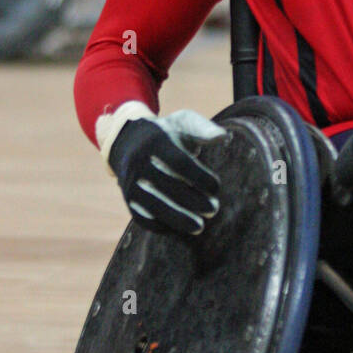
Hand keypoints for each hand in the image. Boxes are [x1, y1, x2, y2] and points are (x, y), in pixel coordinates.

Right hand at [108, 109, 225, 237]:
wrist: (129, 141)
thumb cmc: (167, 133)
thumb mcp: (184, 123)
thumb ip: (204, 130)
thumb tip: (224, 137)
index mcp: (157, 142)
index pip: (180, 163)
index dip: (200, 177)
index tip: (216, 187)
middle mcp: (140, 162)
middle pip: (168, 187)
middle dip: (193, 201)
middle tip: (213, 210)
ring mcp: (131, 182)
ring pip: (153, 205)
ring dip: (178, 219)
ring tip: (199, 227)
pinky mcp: (128, 198)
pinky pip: (141, 217)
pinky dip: (160, 226)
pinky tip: (178, 230)